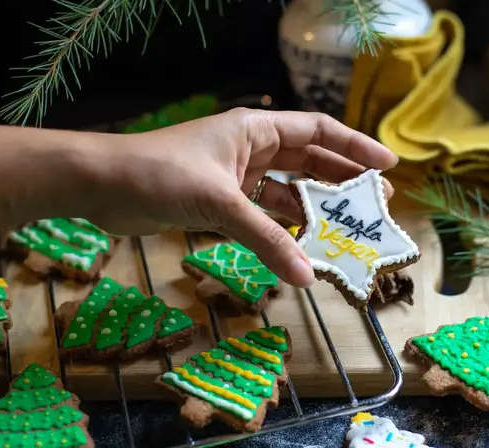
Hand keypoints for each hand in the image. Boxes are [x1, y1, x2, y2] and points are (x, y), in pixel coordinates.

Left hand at [87, 108, 398, 287]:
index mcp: (254, 130)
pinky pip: (262, 217)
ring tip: (346, 233)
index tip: (386, 167)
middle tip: (375, 207)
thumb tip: (308, 276)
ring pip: (286, 193)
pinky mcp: (218, 204)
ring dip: (313, 212)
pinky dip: (281, 232)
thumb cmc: (159, 175)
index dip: (355, 147)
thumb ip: (266, 240)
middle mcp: (249, 150)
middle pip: (308, 162)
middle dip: (342, 183)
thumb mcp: (220, 204)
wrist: (102, 186)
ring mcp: (234, 177)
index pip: (317, 132)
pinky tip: (301, 248)